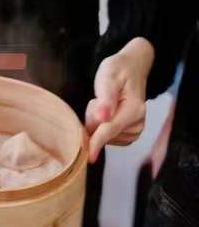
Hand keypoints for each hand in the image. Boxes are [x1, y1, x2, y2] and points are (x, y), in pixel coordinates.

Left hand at [85, 38, 153, 162]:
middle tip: (98, 101)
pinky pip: (107, 138)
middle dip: (92, 120)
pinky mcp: (129, 134)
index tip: (89, 158)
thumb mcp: (108, 78)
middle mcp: (138, 123)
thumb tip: (102, 119)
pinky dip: (101, 127)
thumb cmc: (118, 70)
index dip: (96, 142)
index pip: (109, 130)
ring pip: (103, 136)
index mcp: (134, 110)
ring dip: (97, 123)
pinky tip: (106, 114)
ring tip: (104, 105)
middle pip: (102, 134)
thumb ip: (105, 100)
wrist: (132, 68)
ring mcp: (135, 130)